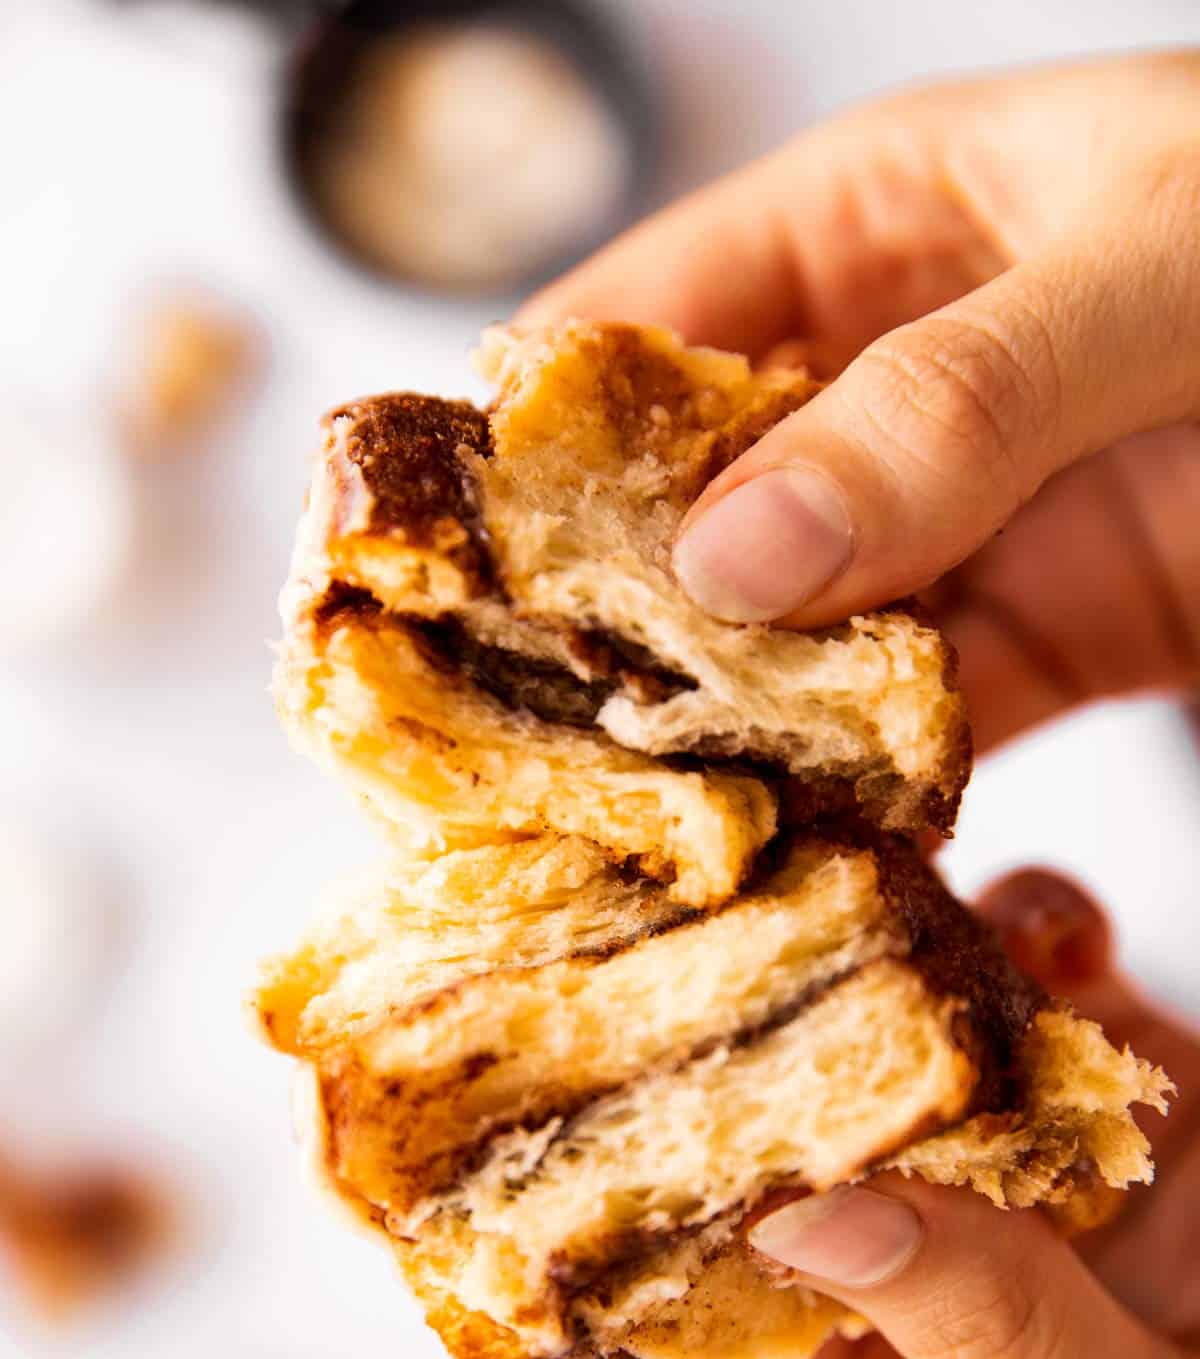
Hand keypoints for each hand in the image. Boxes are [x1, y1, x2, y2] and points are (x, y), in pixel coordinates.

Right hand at [521, 52, 1199, 753]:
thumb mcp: (1154, 270)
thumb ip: (955, 400)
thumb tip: (736, 555)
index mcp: (879, 222)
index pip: (649, 318)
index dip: (543, 427)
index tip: (462, 549)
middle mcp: (891, 382)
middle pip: (695, 499)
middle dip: (616, 602)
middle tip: (531, 713)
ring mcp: (963, 523)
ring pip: (792, 633)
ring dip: (724, 713)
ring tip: (636, 799)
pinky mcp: (1047, 641)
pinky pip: (916, 728)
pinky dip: (857, 783)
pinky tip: (792, 826)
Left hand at [710, 868, 1199, 1358]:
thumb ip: (987, 1336)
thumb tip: (810, 1212)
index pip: (716, 1304)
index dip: (696, 1198)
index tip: (687, 1084)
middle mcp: (891, 1290)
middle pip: (797, 1144)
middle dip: (794, 1043)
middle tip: (767, 932)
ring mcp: (993, 1177)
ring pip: (904, 1039)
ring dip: (908, 964)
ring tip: (913, 907)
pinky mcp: (1095, 1091)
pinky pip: (1034, 985)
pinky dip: (1035, 938)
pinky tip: (1054, 934)